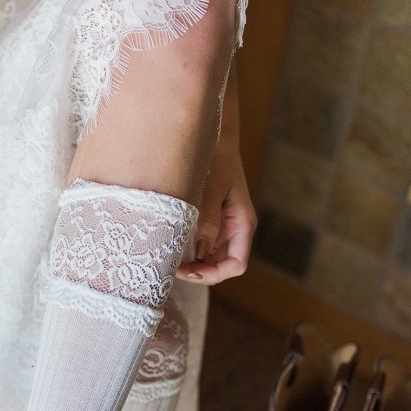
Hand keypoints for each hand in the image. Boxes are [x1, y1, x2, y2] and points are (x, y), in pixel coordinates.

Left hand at [176, 135, 256, 284]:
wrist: (214, 137)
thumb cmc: (217, 158)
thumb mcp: (212, 188)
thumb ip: (208, 220)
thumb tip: (201, 252)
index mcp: (242, 223)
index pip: (237, 264)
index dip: (215, 273)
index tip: (190, 271)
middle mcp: (234, 229)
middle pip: (222, 265)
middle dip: (200, 272)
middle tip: (172, 269)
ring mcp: (222, 226)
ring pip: (210, 258)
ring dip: (193, 264)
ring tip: (169, 261)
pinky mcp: (210, 220)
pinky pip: (202, 244)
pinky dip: (188, 251)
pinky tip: (171, 248)